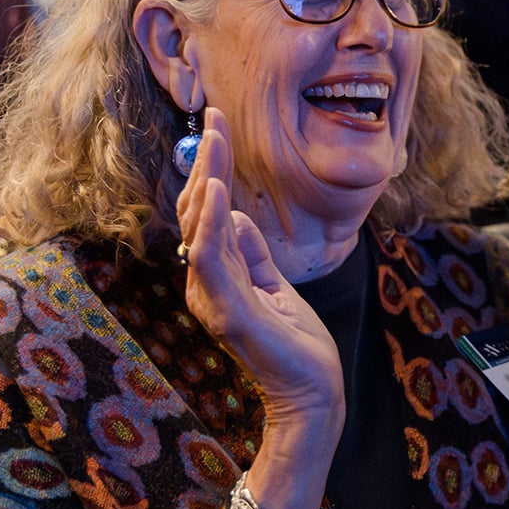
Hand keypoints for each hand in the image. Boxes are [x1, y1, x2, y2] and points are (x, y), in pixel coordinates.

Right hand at [176, 107, 342, 427]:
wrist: (311, 391)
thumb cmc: (295, 343)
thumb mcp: (275, 284)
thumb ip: (251, 253)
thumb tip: (234, 214)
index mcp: (215, 276)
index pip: (207, 213)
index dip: (211, 169)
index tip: (219, 126)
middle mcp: (203, 284)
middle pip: (197, 211)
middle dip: (208, 161)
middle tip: (216, 116)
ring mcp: (210, 297)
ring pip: (200, 226)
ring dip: (208, 177)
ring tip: (215, 138)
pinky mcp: (227, 311)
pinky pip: (209, 257)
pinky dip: (210, 221)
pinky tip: (216, 189)